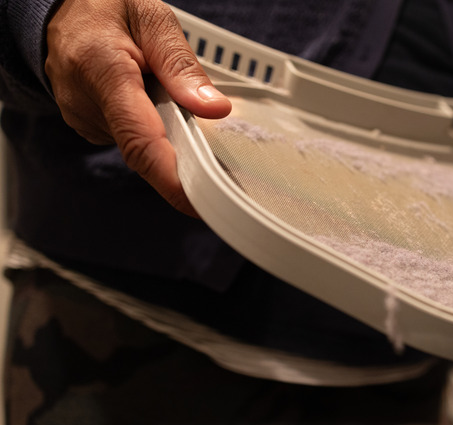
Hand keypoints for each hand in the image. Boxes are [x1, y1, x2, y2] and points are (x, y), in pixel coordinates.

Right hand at [45, 0, 231, 215]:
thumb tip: (214, 109)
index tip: (201, 202)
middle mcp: (86, 103)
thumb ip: (181, 64)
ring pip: (141, 146)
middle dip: (184, 154)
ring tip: (172, 99)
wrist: (60, 11)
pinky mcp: (90, 127)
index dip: (172, 179)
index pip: (140, 139)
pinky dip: (154, 129)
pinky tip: (156, 105)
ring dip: (168, 133)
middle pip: (146, 150)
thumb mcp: (151, 17)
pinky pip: (132, 138)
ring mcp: (83, 120)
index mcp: (102, 70)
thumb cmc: (106, 8)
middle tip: (217, 150)